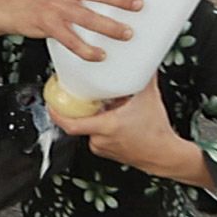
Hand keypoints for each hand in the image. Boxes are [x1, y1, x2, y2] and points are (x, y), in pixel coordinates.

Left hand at [49, 76, 215, 189]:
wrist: (166, 155)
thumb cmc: (157, 133)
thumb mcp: (149, 98)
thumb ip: (144, 77)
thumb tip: (142, 61)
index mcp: (106, 126)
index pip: (70, 123)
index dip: (56, 113)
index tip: (50, 102)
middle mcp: (101, 139)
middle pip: (78, 121)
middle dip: (77, 108)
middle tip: (76, 95)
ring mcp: (103, 147)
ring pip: (88, 129)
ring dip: (92, 117)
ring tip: (101, 106)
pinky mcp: (108, 152)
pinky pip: (97, 136)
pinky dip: (101, 126)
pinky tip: (111, 119)